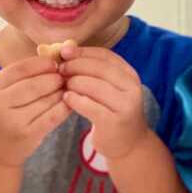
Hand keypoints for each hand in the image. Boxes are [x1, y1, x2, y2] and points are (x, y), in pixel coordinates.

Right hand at [0, 56, 69, 167]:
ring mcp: (11, 121)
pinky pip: (53, 116)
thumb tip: (54, 55)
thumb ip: (22, 75)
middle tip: (65, 77)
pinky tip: (70, 103)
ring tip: (68, 89)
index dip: (42, 63)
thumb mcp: (1, 93)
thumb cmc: (2, 115)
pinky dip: (64, 107)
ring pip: (46, 100)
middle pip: (35, 84)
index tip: (55, 63)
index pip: (21, 68)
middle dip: (54, 78)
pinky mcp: (26, 135)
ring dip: (61, 92)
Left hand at [59, 45, 150, 160]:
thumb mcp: (108, 88)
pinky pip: (90, 106)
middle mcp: (131, 87)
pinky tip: (67, 99)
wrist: (129, 143)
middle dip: (76, 66)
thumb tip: (65, 49)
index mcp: (129, 74)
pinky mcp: (115, 121)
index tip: (64, 52)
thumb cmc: (112, 111)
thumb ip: (92, 71)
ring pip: (94, 85)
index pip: (105, 55)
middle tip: (60, 70)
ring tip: (63, 86)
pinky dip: (75, 100)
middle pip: (99, 68)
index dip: (83, 52)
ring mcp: (125, 104)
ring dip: (74, 82)